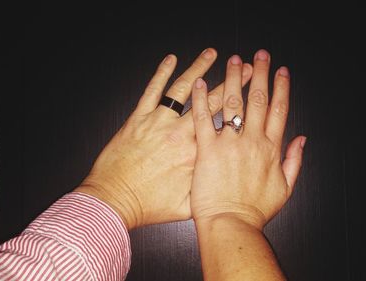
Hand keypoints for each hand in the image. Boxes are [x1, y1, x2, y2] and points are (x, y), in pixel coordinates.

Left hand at [75, 48, 252, 229]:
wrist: (113, 201)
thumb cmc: (147, 205)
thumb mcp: (187, 206)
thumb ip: (207, 188)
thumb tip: (221, 176)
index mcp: (195, 153)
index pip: (224, 124)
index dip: (241, 107)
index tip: (252, 95)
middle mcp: (179, 133)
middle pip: (211, 100)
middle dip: (231, 81)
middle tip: (243, 68)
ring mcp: (158, 122)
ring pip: (183, 89)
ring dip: (199, 68)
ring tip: (212, 55)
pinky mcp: (138, 118)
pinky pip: (152, 90)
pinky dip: (162, 73)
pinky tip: (170, 60)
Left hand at [190, 50, 305, 229]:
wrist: (231, 225)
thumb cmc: (254, 211)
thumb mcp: (285, 188)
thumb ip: (294, 161)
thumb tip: (302, 140)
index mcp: (271, 149)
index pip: (279, 110)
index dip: (281, 88)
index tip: (281, 72)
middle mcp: (252, 141)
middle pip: (258, 100)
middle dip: (260, 74)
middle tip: (259, 55)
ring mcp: (229, 144)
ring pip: (232, 103)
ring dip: (233, 79)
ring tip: (233, 61)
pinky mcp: (206, 150)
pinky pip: (203, 118)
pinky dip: (201, 100)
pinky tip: (199, 83)